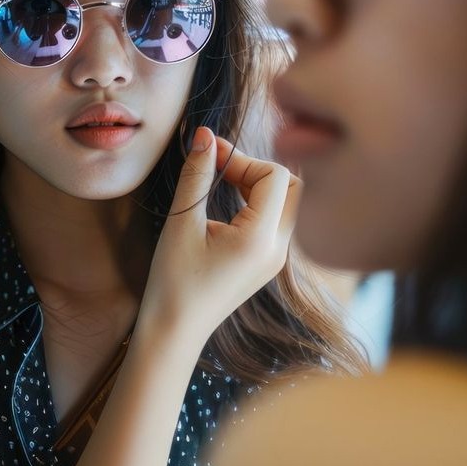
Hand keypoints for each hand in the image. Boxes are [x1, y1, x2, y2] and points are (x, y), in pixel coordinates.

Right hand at [139, 127, 299, 348]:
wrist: (175, 331)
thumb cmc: (173, 281)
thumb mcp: (181, 223)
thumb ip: (197, 175)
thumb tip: (204, 134)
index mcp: (260, 240)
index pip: (274, 176)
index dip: (243, 158)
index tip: (210, 156)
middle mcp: (278, 249)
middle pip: (293, 186)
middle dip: (259, 168)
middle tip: (222, 168)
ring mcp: (277, 258)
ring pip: (288, 201)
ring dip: (259, 183)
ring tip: (222, 182)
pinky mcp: (268, 262)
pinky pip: (277, 218)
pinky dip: (258, 201)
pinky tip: (229, 202)